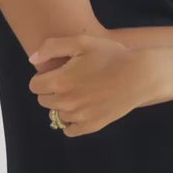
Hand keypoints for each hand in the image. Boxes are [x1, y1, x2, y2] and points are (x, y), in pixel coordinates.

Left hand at [28, 32, 155, 136]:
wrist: (140, 75)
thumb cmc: (111, 56)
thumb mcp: (82, 42)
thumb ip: (52, 47)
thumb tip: (32, 59)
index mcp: (60, 81)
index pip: (34, 85)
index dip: (44, 76)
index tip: (59, 71)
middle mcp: (66, 102)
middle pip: (43, 101)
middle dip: (52, 91)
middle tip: (71, 80)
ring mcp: (79, 116)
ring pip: (56, 115)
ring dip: (62, 105)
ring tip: (80, 93)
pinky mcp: (92, 126)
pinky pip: (69, 130)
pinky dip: (71, 122)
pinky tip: (82, 110)